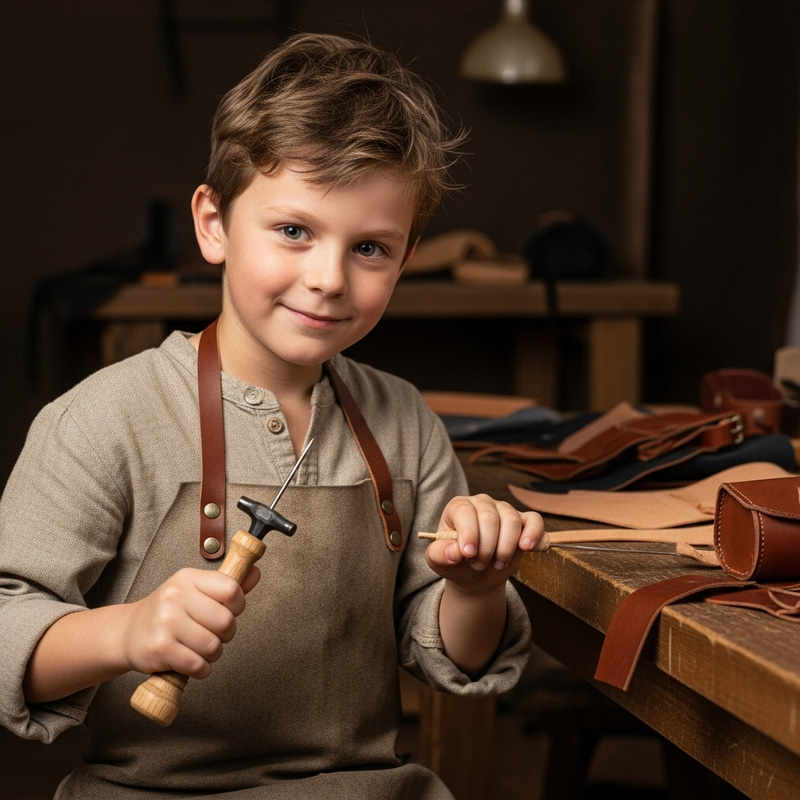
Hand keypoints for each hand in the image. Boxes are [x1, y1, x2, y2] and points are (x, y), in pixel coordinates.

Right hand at [120, 566, 260, 678]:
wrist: (127, 632)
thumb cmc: (169, 612)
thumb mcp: (195, 591)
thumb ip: (226, 586)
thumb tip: (255, 573)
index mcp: (188, 578)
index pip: (231, 589)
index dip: (238, 605)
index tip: (228, 611)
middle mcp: (175, 596)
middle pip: (225, 622)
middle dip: (225, 635)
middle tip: (212, 634)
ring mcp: (166, 622)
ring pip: (213, 646)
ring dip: (212, 654)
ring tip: (199, 648)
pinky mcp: (160, 648)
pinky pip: (197, 665)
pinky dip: (200, 669)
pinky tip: (191, 662)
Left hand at [424, 494, 543, 591]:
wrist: (476, 573)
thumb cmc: (456, 561)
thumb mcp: (439, 561)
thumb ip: (439, 555)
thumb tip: (454, 552)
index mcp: (458, 507)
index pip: (465, 512)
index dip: (468, 533)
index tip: (468, 554)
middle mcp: (482, 502)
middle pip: (489, 518)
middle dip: (486, 547)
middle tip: (479, 565)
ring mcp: (504, 509)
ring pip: (511, 520)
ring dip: (505, 548)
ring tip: (496, 563)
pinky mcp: (524, 521)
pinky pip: (534, 520)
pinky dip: (532, 533)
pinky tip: (525, 547)